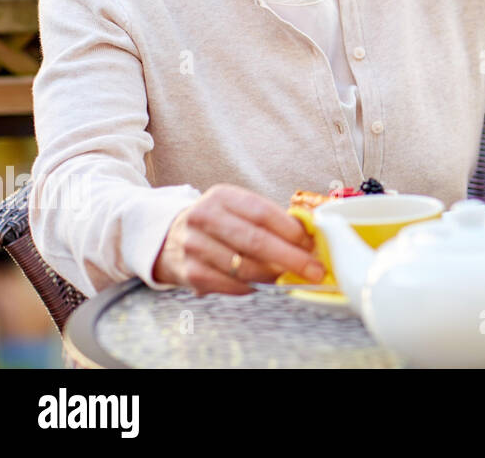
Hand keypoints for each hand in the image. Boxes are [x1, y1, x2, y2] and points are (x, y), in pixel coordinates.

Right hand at [151, 184, 325, 295]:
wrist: (169, 239)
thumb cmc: (219, 224)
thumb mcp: (238, 209)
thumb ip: (270, 220)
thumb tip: (309, 240)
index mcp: (222, 196)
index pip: (262, 212)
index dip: (291, 230)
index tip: (312, 244)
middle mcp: (204, 218)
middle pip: (255, 241)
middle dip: (291, 258)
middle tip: (314, 271)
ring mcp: (194, 246)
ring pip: (245, 267)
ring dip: (275, 276)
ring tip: (293, 278)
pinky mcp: (190, 273)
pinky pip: (231, 285)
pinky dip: (254, 287)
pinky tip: (266, 285)